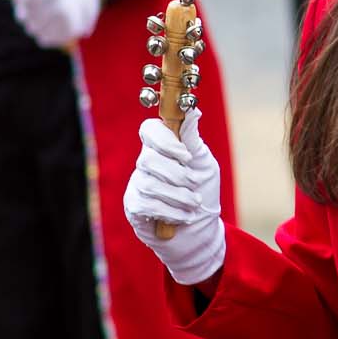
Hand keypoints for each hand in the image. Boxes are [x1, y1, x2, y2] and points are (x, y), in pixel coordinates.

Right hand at [122, 109, 226, 285]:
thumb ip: (193, 140)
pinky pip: (146, 205)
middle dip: (178, 175)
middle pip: (149, 159)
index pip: (148, 130)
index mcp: (162, 148)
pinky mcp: (133, 207)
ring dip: (179, 197)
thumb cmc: (202, 191)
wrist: (200, 229)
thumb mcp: (203, 163)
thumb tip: (193, 109)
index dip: (163, 140)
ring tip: (194, 204)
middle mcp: (145, 164)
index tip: (185, 155)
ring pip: (150, 184)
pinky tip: (184, 217)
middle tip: (194, 184)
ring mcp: (136, 185)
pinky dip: (171, 212)